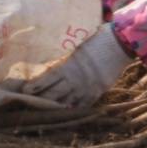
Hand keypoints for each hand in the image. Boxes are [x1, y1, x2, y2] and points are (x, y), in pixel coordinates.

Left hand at [14, 28, 133, 109]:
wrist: (122, 43)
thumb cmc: (99, 39)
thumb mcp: (78, 48)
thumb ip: (66, 60)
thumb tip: (53, 68)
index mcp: (69, 66)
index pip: (46, 80)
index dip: (35, 87)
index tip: (24, 91)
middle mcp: (76, 80)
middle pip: (53, 95)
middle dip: (42, 99)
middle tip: (32, 103)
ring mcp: (87, 88)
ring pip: (66, 103)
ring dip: (56, 105)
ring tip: (48, 108)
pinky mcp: (98, 92)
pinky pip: (83, 105)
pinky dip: (74, 107)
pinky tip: (68, 108)